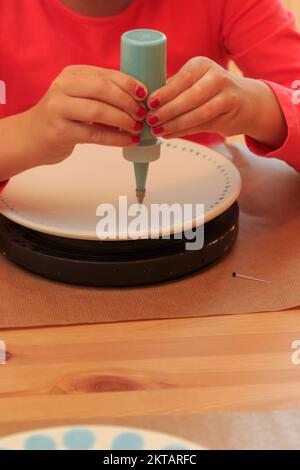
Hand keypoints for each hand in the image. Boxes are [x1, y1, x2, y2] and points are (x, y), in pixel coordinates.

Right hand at [21, 65, 147, 165]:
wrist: (33, 137)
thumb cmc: (64, 117)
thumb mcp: (78, 96)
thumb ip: (101, 93)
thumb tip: (140, 98)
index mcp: (71, 74)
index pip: (106, 74)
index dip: (129, 84)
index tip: (145, 95)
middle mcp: (63, 87)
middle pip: (103, 89)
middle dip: (128, 101)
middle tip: (142, 114)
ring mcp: (60, 109)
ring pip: (99, 111)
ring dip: (123, 120)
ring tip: (138, 127)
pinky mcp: (61, 131)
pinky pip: (95, 134)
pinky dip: (116, 138)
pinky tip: (129, 141)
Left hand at [146, 57, 286, 148]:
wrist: (247, 101)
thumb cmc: (211, 90)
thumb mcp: (195, 80)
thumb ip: (174, 87)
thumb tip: (145, 99)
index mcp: (202, 65)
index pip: (182, 79)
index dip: (165, 93)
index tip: (149, 103)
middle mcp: (216, 78)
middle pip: (190, 97)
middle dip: (168, 111)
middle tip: (151, 120)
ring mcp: (226, 97)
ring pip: (197, 114)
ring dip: (175, 124)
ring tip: (158, 131)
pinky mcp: (229, 116)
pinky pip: (202, 125)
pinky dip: (183, 132)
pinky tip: (169, 135)